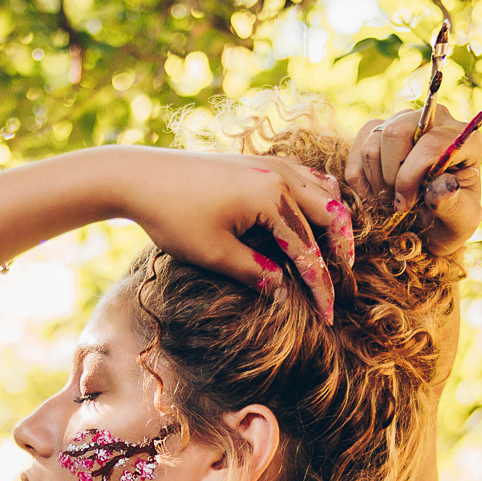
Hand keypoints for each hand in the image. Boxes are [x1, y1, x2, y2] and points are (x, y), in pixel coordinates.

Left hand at [124, 149, 353, 324]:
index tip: (327, 318)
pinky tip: (312, 221)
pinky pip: (305, 178)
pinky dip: (317, 200)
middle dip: (340, 253)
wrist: (141, 177)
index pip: (308, 251)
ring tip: (332, 256)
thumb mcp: (214, 254)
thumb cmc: (174, 216)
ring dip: (333, 225)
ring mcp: (271, 164)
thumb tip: (286, 292)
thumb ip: (255, 273)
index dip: (320, 288)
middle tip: (340, 286)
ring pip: (324, 192)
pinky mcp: (260, 162)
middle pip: (331, 215)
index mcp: (271, 199)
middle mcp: (279, 176)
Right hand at [345, 105, 481, 254]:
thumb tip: (445, 185)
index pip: (429, 144)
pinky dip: (359, 181)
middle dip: (390, 175)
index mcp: (459, 138)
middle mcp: (430, 121)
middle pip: (395, 132)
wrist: (429, 225)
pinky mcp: (376, 132)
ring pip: (371, 144)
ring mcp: (400, 123)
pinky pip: (355, 152)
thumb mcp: (460, 221)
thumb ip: (455, 205)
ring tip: (389, 198)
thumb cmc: (448, 220)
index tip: (404, 206)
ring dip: (375, 181)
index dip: (410, 177)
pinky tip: (374, 195)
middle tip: (397, 201)